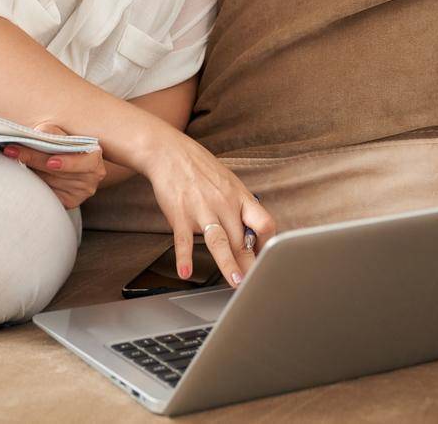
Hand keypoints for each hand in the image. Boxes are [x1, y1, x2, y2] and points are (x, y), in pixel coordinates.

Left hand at [1, 121, 109, 209]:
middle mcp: (90, 179)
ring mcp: (79, 193)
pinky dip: (35, 183)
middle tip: (12, 151)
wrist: (76, 164)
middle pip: (58, 172)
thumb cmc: (69, 147)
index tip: (50, 162)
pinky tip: (27, 175)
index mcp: (94, 160)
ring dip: (32, 171)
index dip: (68, 163)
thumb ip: (54, 133)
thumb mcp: (65, 135)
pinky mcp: (68, 202)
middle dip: (34, 160)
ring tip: (16, 158)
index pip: (84, 163)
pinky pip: (47, 194)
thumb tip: (39, 133)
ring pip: (49, 183)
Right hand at [138, 126, 276, 289]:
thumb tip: (252, 233)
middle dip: (249, 265)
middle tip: (254, 285)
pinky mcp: (179, 215)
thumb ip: (240, 207)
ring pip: (219, 241)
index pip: (264, 223)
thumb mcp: (229, 183)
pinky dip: (185, 258)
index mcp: (239, 197)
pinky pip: (184, 240)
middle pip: (242, 240)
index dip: (267, 244)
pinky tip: (186, 272)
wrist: (170, 152)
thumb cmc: (201, 169)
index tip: (265, 260)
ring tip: (236, 282)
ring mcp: (201, 210)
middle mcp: (224, 204)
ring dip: (228, 264)